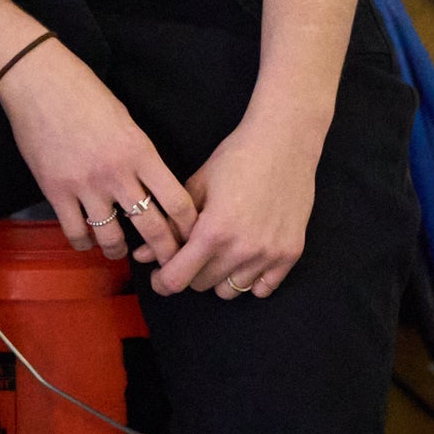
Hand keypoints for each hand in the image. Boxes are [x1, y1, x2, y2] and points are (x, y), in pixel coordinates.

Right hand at [0, 40, 198, 264]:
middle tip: (168, 264)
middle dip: (165, 253)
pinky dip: (84, 243)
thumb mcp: (127, 122)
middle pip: (152, 228)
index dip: (189, 227)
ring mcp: (85, 185)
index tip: (192, 238)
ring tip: (121, 251)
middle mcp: (117, 174)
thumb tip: (152, 187)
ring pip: (112, 238)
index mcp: (141, 153)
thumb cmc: (86, 94)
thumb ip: (141, 157)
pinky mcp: (56, 191)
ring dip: (120, 251)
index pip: (177, 202)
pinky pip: (75, 233)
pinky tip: (87, 240)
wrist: (40, 83)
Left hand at [152, 103, 326, 298]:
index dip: (162, 282)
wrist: (284, 143)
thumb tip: (143, 255)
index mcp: (213, 232)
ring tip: (220, 253)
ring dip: (219, 277)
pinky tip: (245, 258)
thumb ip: (170, 225)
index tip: (160, 276)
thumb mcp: (196, 186)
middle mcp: (241, 250)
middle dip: (190, 272)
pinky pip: (263, 289)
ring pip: (230, 291)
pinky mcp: (290, 253)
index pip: (177, 279)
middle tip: (192, 252)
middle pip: (202, 285)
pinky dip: (251, 279)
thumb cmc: (237, 158)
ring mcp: (268, 254)